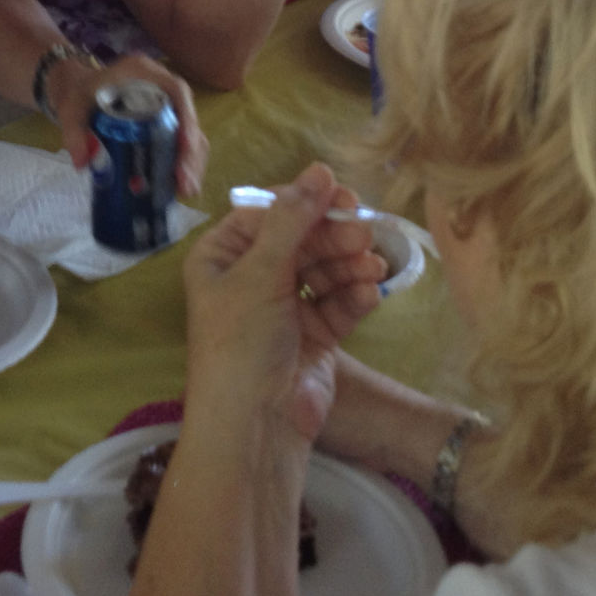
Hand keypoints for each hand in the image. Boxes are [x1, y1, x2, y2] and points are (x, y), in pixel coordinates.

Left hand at [45, 52, 207, 198]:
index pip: (176, 91)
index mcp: (144, 72)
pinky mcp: (165, 122)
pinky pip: (181, 142)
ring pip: (190, 132)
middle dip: (191, 152)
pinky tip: (178, 187)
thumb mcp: (71, 109)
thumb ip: (73, 132)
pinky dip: (182, 164)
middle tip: (185, 183)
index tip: (185, 146)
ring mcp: (166, 105)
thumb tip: (83, 163)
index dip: (187, 118)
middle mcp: (162, 86)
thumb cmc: (78, 94)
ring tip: (185, 191)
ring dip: (191, 162)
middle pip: (189, 117)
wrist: (77, 90)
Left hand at [183, 163, 383, 442]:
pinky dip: (354, 294)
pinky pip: (338, 303)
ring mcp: (284, 308)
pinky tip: (370, 290)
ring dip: (349, 264)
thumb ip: (293, 220)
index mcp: (223, 258)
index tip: (343, 194)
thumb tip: (320, 170)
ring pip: (324, 270)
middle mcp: (251, 278)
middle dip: (333, 236)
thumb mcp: (260, 274)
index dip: (305, 203)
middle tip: (365, 233)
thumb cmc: (242, 342)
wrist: (255, 425)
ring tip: (372, 266)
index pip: (268, 214)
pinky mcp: (314, 336)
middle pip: (301, 240)